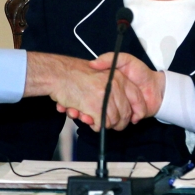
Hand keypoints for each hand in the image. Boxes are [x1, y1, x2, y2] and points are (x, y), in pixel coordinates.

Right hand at [24, 52, 143, 131]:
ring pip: (113, 121)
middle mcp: (114, 86)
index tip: (134, 118)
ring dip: (103, 123)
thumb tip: (122, 104)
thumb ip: (113, 84)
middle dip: (118, 122)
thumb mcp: (100, 70)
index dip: (136, 110)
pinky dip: (94, 125)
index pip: (137, 97)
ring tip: (92, 117)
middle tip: (108, 122)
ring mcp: (105, 97)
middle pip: (125, 113)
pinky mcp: (95, 107)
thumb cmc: (75, 74)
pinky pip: (101, 124)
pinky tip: (87, 117)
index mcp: (118, 77)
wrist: (58, 73)